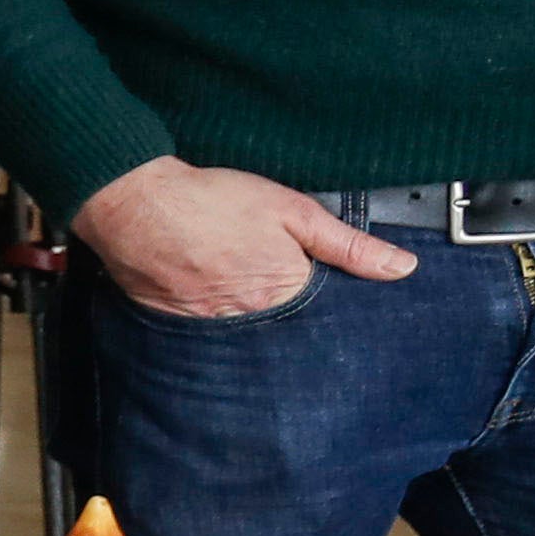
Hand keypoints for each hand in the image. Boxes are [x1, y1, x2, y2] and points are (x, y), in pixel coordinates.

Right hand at [65, 158, 421, 320]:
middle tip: (269, 281)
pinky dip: (212, 319)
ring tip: (238, 288)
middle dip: (287, 314)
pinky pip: (204, 332)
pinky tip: (207, 292)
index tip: (319, 286)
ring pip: (245, 335)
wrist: (133, 201)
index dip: (326, 300)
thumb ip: (349, 244)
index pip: (324, 313)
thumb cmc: (210, 200)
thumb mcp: (292, 210)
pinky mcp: (174, 323)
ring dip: (249, 319)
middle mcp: (249, 317)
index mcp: (285, 291)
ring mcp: (208, 325)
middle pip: (284, 329)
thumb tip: (401, 268)